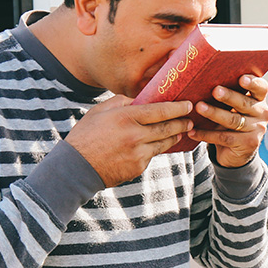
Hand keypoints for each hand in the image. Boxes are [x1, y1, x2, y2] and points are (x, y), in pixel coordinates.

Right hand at [64, 95, 193, 186]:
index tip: (188, 105)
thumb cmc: (86, 135)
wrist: (77, 167)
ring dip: (174, 136)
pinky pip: (152, 155)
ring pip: (164, 143)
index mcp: (126, 117)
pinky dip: (156, 148)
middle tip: (190, 119)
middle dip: (182, 123)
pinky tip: (159, 144)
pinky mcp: (138, 167)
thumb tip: (139, 100)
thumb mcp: (99, 111)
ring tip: (180, 131)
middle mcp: (135, 135)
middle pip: (167, 128)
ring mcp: (138, 153)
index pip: (160, 110)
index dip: (177, 108)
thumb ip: (121, 102)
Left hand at [188, 75, 267, 167]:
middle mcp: (262, 113)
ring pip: (233, 120)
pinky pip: (224, 137)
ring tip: (199, 107)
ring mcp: (257, 130)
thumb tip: (203, 83)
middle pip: (244, 103)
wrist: (236, 152)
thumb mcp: (233, 108)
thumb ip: (226, 96)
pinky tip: (193, 131)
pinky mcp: (248, 144)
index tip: (242, 78)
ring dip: (214, 113)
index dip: (253, 83)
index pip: (261, 88)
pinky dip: (206, 134)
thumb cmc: (231, 123)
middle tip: (215, 91)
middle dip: (228, 96)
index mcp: (259, 99)